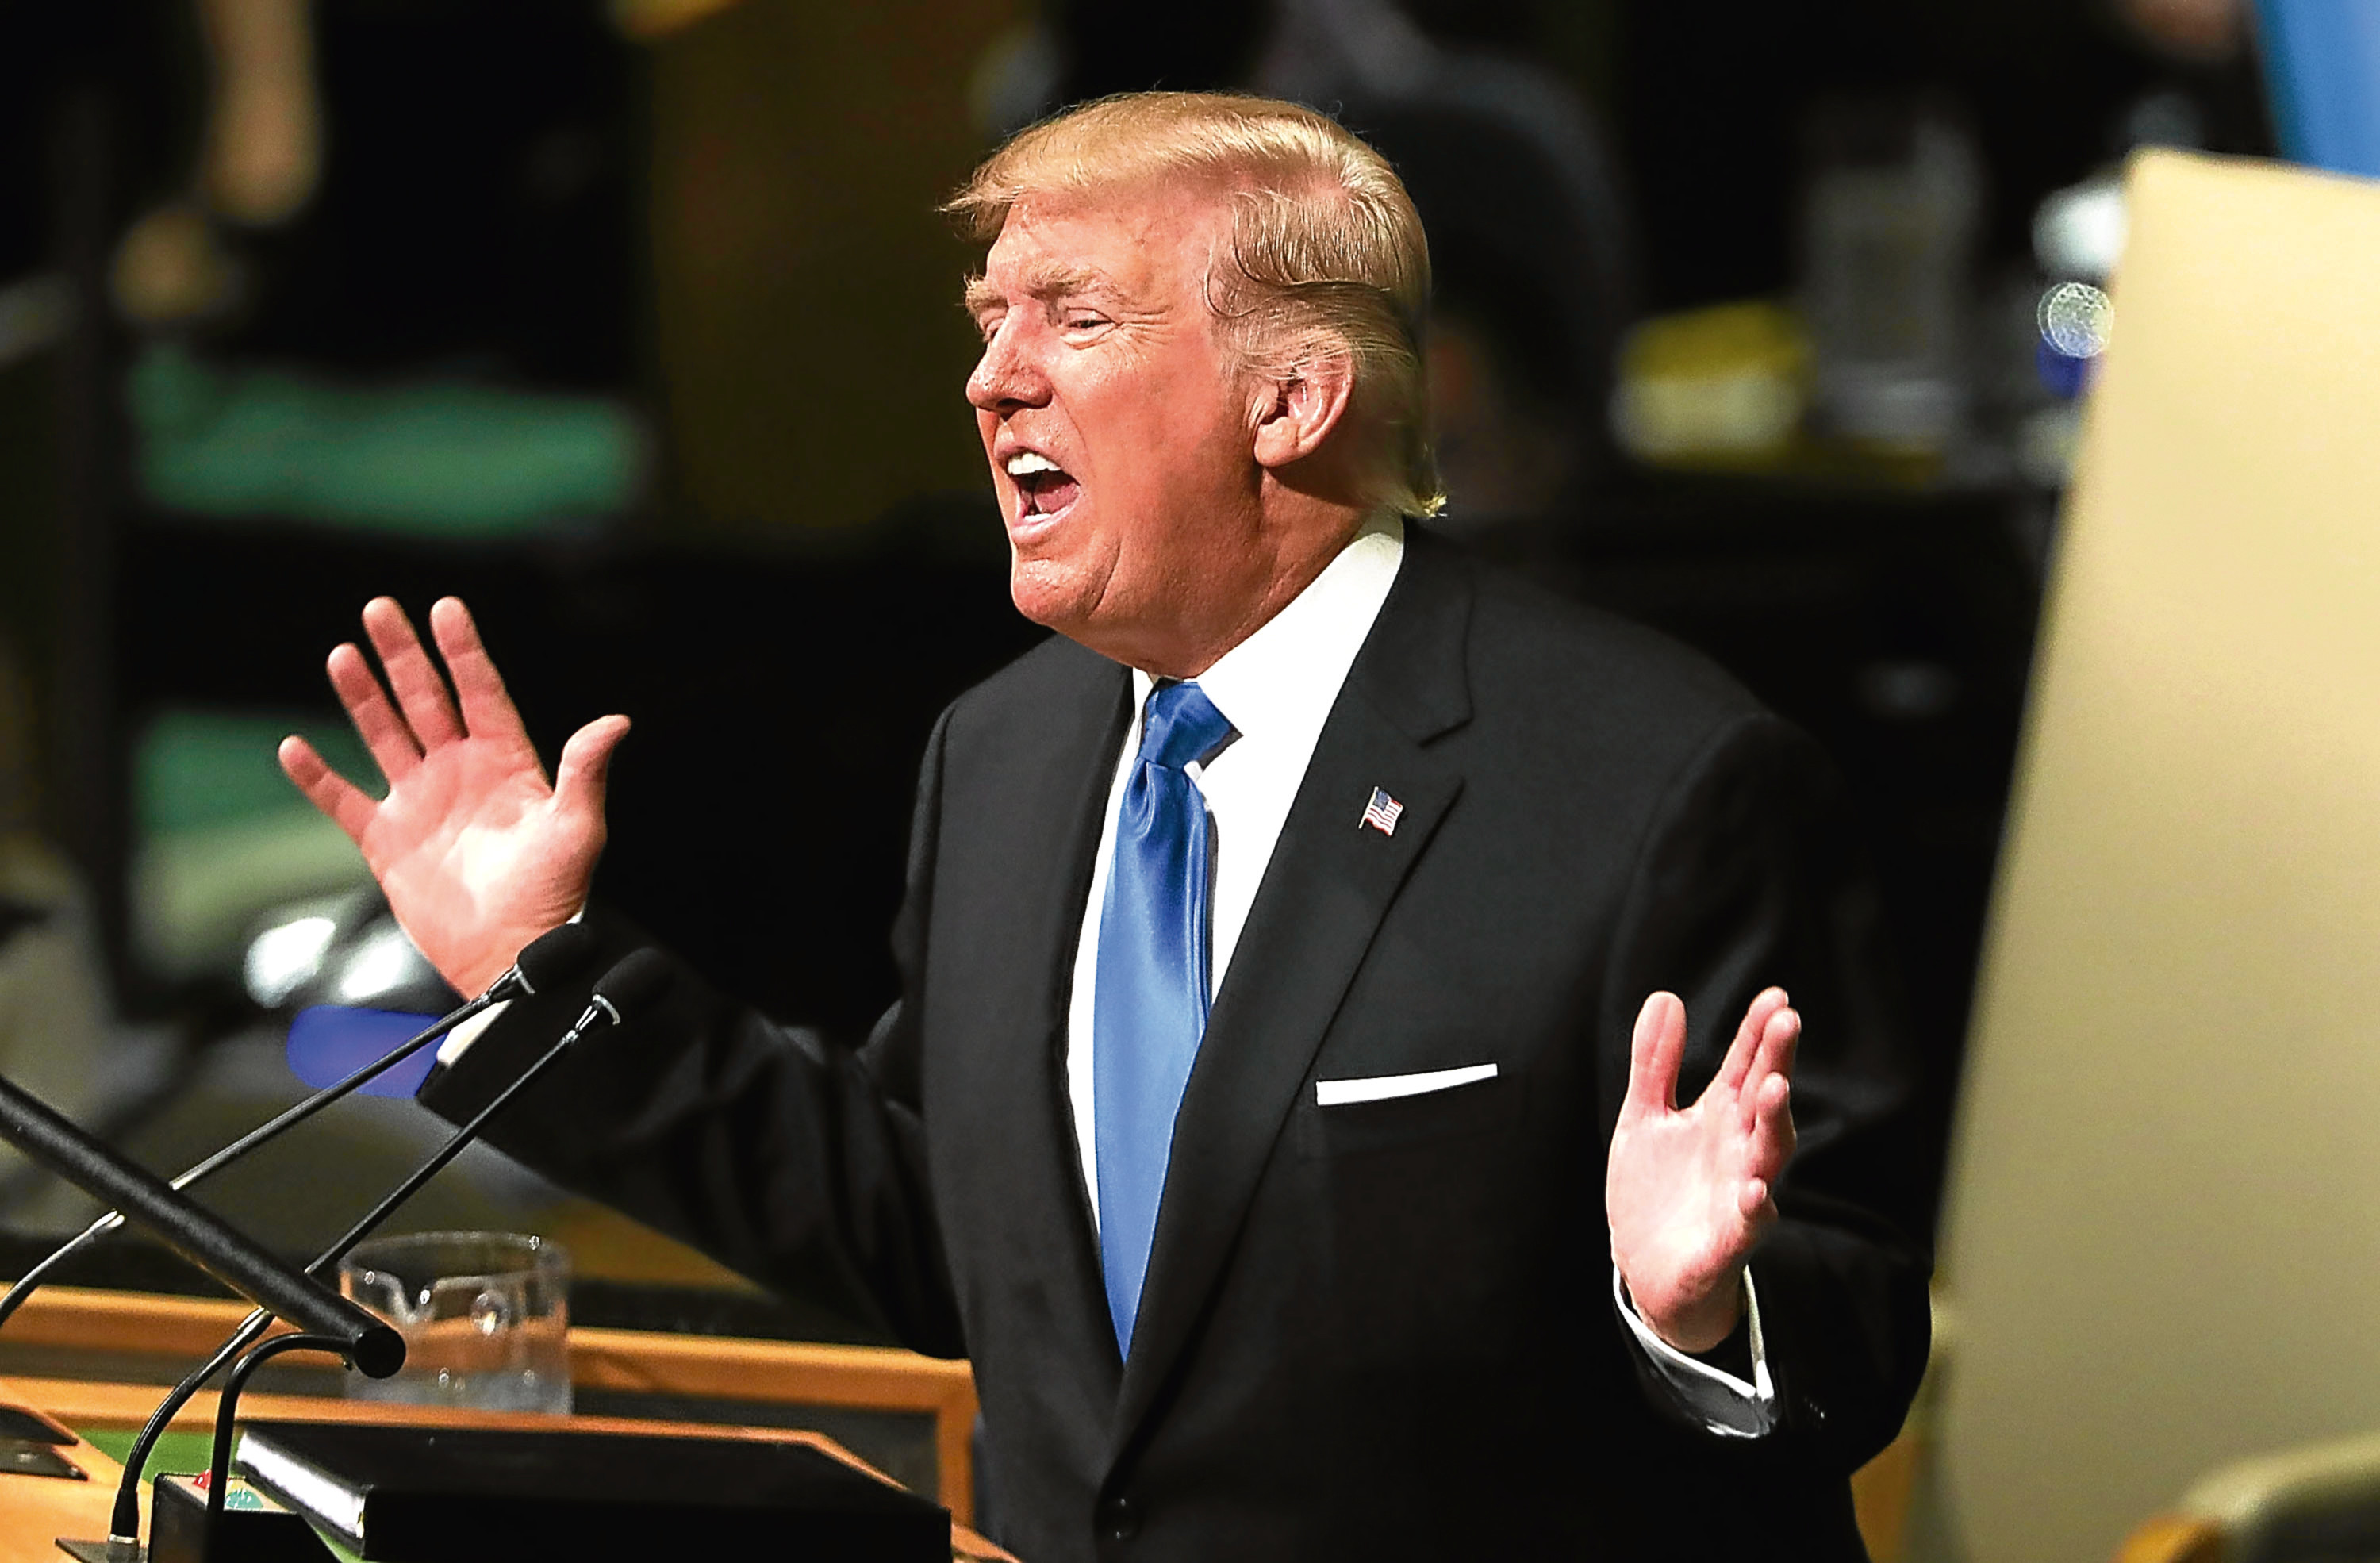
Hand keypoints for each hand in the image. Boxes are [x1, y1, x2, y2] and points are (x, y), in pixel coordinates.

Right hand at [278, 596, 628, 998]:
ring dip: (363, 696)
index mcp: (506, 763)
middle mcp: (460, 773)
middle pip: (426, 700)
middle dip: (403, 655)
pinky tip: (294, 748)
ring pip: (385, 735)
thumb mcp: (578, 830)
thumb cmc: (555, 896)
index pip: (481, 693)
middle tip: (380, 608)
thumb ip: (586, 772)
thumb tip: (617, 722)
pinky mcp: (388, 841)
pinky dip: (317, 777)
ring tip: (343, 653)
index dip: (463, 651)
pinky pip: (343, 800)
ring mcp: (421, 803)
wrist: (514, 955)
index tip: (446, 608)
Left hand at [1606, 987, 1798, 1353]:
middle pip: (1764, 1099)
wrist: (1646, 1266)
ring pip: (1768, 1154)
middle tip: (1786, 1021)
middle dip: (1776, 1061)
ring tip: (1775, 1087)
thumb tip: (1666, 997)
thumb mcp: (1645, 1117)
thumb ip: (1656, 1063)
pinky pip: (1749, 1222)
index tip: (1775, 995)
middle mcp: (1739, 1148)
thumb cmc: (1656, 1189)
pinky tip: (1755, 1189)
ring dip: (1774, 1122)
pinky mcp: (1729, 1239)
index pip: (1745, 1065)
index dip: (1758, 1032)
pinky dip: (1755, 1206)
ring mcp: (1739, 1192)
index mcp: (1720, 1116)